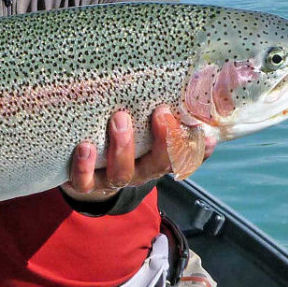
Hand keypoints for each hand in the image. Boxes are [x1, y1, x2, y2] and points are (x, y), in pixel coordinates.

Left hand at [62, 106, 215, 200]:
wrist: (86, 173)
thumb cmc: (120, 142)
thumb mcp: (143, 129)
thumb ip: (168, 118)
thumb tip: (203, 102)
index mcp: (156, 161)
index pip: (183, 157)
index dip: (195, 148)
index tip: (202, 130)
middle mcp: (138, 173)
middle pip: (157, 165)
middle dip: (163, 140)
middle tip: (160, 112)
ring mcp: (111, 179)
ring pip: (122, 173)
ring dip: (123, 147)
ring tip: (119, 119)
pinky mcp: (84, 183)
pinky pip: (85, 181)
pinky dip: (84, 167)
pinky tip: (85, 147)